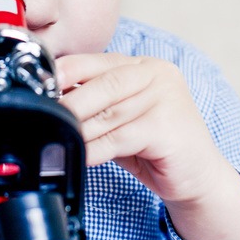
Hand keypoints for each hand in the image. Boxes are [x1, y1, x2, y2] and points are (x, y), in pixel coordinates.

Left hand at [56, 53, 225, 204]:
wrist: (199, 178)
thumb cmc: (156, 147)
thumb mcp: (122, 119)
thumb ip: (96, 106)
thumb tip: (52, 101)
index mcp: (144, 66)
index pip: (98, 61)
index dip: (66, 70)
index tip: (40, 84)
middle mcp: (158, 75)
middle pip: (104, 84)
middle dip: (70, 102)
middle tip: (44, 116)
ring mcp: (167, 99)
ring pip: (110, 112)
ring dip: (80, 129)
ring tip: (60, 138)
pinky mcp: (168, 127)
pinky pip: (121, 137)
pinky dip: (96, 149)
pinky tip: (83, 156)